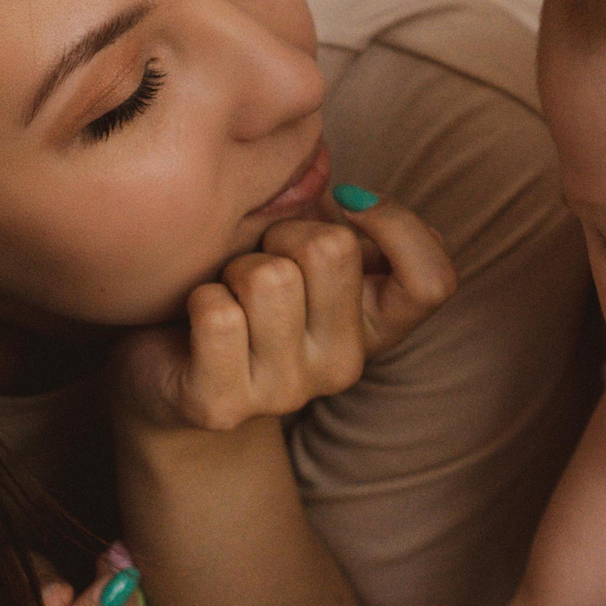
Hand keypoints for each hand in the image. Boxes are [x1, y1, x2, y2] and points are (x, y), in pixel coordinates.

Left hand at [110, 190, 456, 434]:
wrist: (172, 369)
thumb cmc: (247, 292)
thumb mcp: (311, 253)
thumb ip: (353, 225)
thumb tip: (354, 200)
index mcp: (376, 327)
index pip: (433, 281)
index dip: (397, 225)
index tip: (350, 204)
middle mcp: (343, 367)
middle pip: (332, 250)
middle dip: (283, 234)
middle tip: (262, 260)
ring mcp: (286, 393)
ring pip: (269, 278)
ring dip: (234, 268)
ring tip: (228, 291)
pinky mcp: (222, 405)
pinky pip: (219, 315)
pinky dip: (200, 296)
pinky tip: (198, 317)